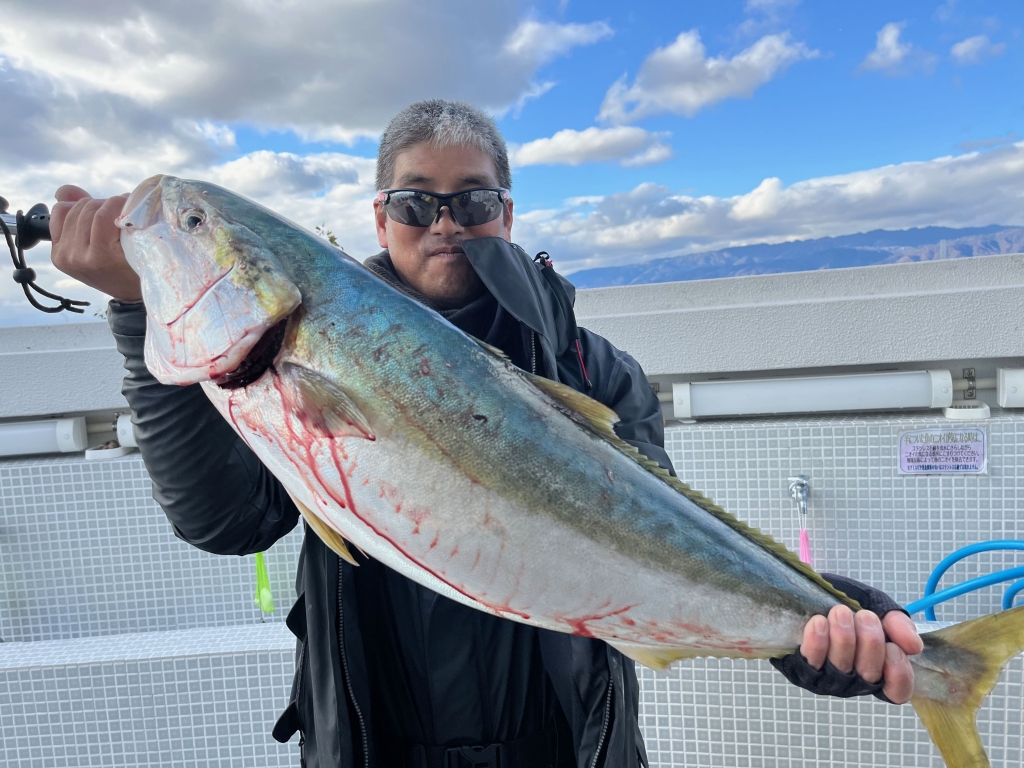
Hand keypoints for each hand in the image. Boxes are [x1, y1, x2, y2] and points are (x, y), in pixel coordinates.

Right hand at [50, 185, 139, 302]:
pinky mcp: (101, 255)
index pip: (61, 210)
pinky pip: (103, 216)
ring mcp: (82, 257)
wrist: (140, 293)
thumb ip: (76, 214)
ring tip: (129, 214)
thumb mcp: (92, 242)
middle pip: (80, 208)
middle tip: (122, 213)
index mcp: (59, 252)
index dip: (84, 204)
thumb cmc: (120, 267)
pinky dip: (118, 207)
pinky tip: (132, 213)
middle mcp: (66, 255)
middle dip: (102, 204)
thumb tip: (63, 191)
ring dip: (113, 204)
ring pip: (92, 210)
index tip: (104, 212)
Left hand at [799, 605, 922, 703]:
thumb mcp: (878, 607)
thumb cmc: (848, 605)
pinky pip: (810, 663)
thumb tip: (914, 646)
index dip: (899, 674)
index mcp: (878, 670)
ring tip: (840, 613)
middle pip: (868, 676)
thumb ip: (897, 624)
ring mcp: (827, 679)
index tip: (894, 647)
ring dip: (844, 639)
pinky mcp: (801, 670)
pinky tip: (819, 622)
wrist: (809, 590)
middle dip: (870, 644)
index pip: (897, 691)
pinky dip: (817, 643)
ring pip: (840, 669)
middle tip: (865, 616)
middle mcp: (854, 681)